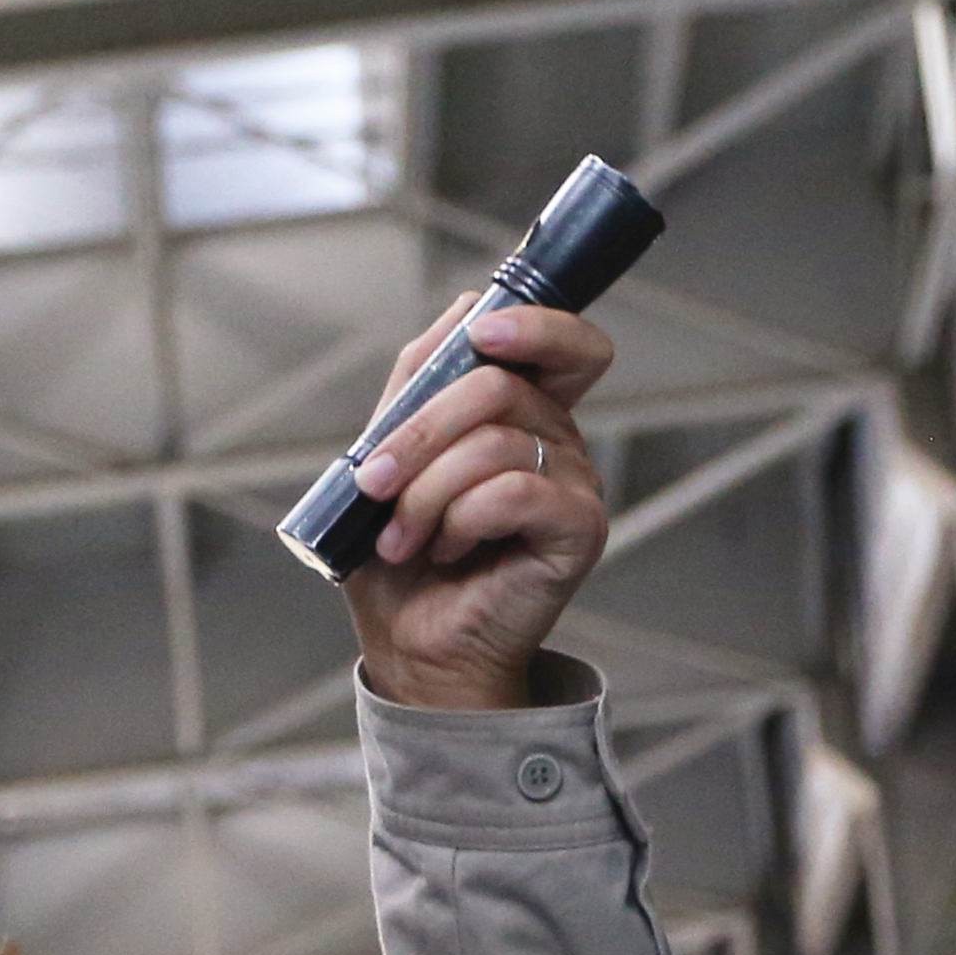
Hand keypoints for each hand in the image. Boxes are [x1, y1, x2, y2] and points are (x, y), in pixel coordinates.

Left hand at [340, 298, 613, 710]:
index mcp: (524, 414)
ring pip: (495, 440)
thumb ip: (422, 379)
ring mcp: (576, 483)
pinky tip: (448, 550)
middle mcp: (560, 441)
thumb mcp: (390, 450)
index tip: (479, 335)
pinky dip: (460, 519)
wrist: (411, 644)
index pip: (567, 343)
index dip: (535, 322)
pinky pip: (513, 490)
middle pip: (502, 383)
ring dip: (426, 491)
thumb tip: (465, 311)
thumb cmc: (402, 559)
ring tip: (403, 537)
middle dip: (418, 432)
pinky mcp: (581, 528)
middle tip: (374, 483)